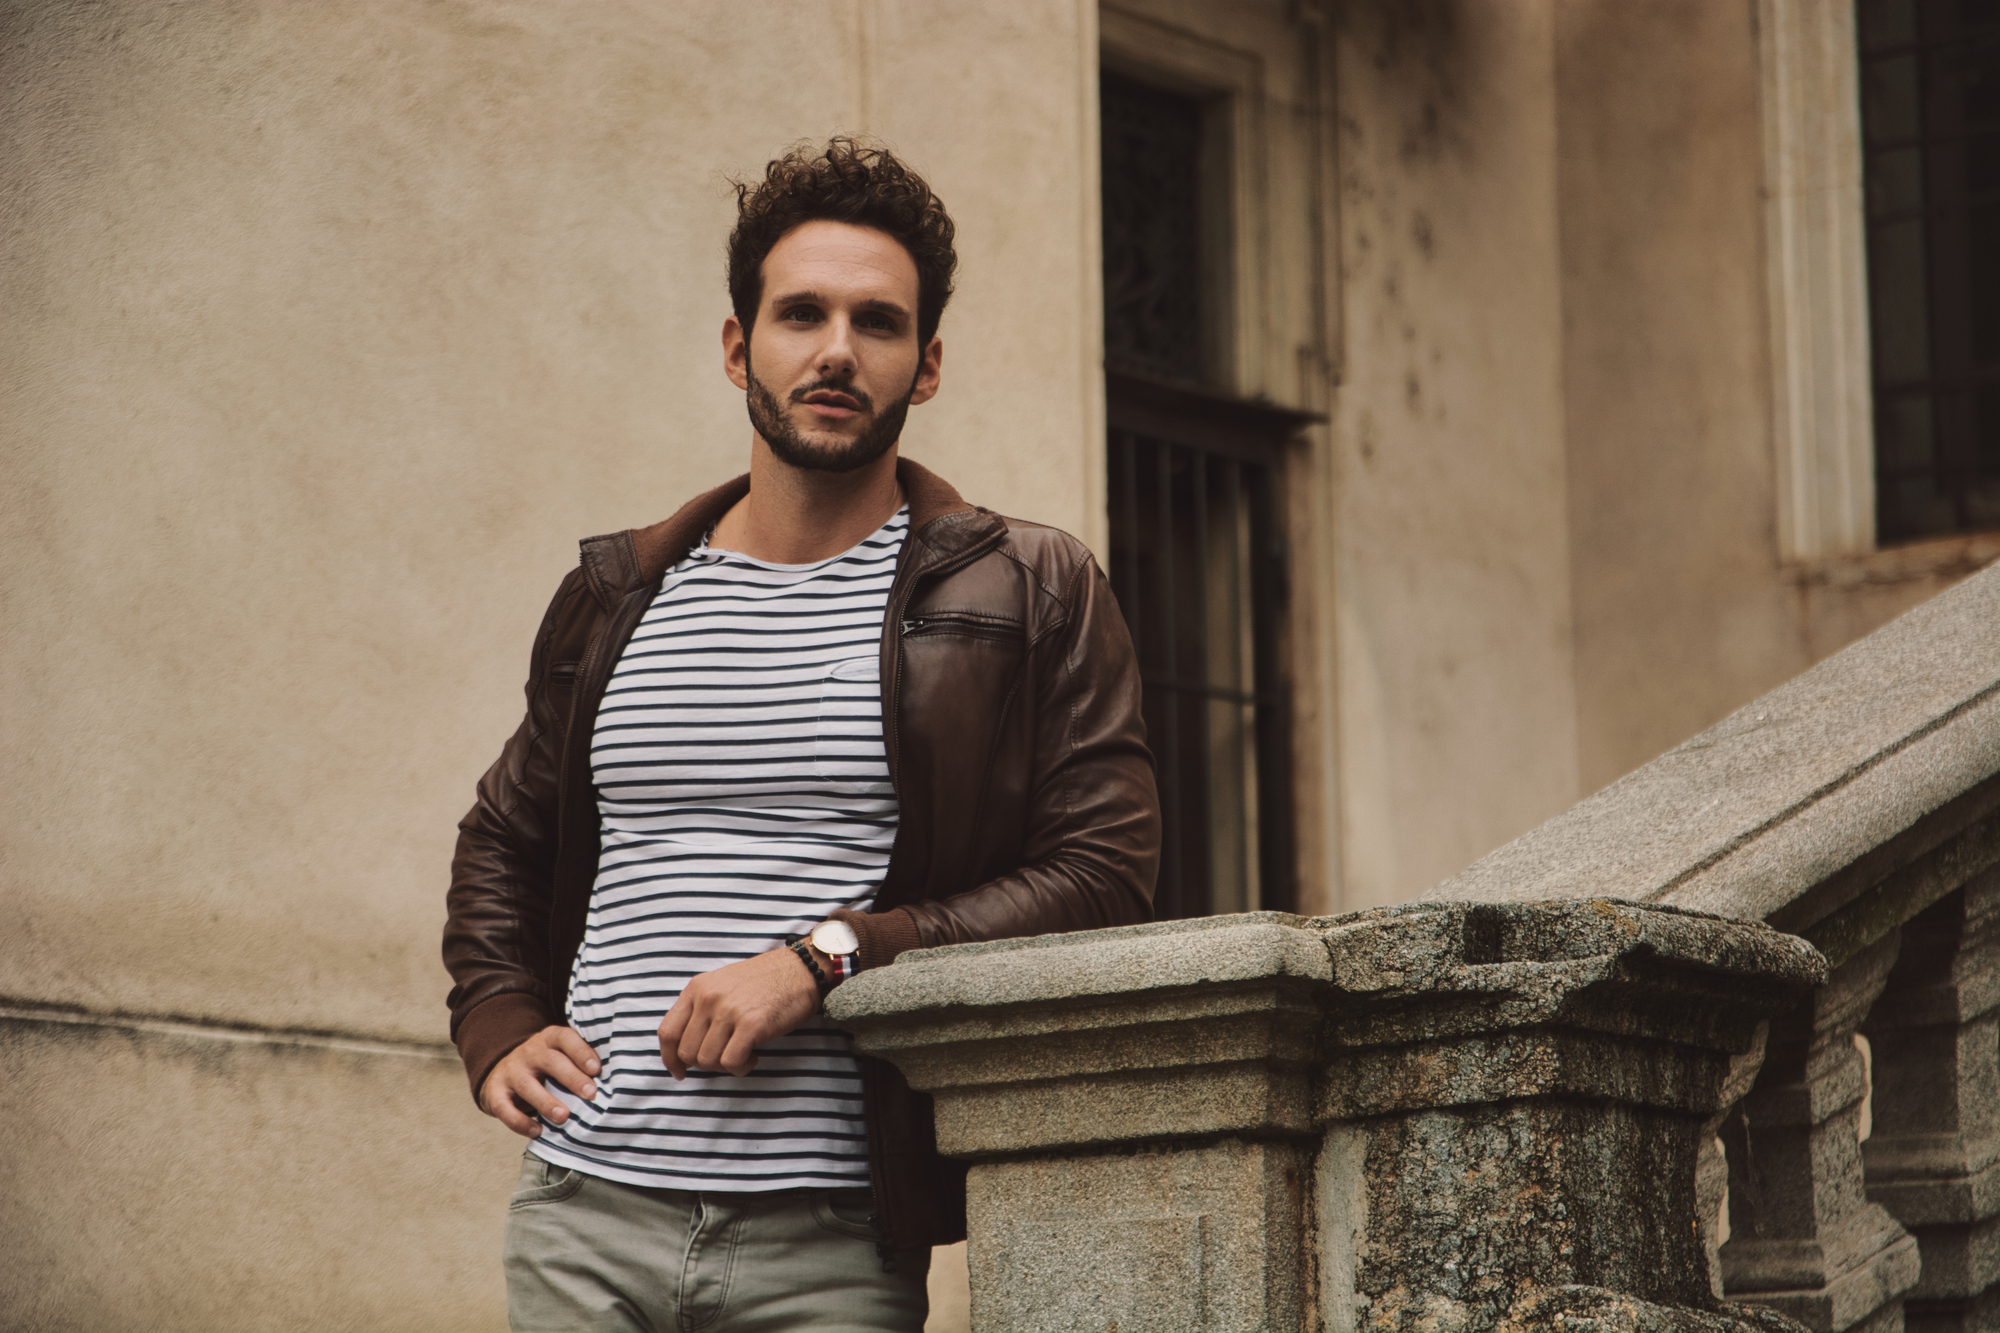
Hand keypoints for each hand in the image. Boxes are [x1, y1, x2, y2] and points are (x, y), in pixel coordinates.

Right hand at [479, 1025, 600, 1138]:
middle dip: (572, 1078)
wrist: (503, 1069)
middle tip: (591, 1095)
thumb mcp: (561, 1055)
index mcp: (550, 1039)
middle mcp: (529, 1052)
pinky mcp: (495, 1092)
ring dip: (546, 1102)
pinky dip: (520, 1122)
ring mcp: (511, 1071)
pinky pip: (505, 1108)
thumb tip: (616, 1082)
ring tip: (564, 1117)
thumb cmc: (546, 1066)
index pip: (566, 1039)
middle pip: (551, 1061)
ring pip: (527, 1085)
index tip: (598, 1070)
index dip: (582, 1052)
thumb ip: (581, 1063)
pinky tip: (538, 1131)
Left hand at [658, 945, 822, 1078]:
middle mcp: (708, 998)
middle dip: (705, 1064)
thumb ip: (700, 1009)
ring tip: (743, 1055)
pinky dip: (741, 1068)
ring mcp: (729, 1010)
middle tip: (725, 1058)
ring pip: (708, 1061)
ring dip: (725, 1067)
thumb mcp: (722, 984)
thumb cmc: (764, 981)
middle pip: (687, 1052)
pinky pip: (731, 1063)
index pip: (667, 1032)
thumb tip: (685, 1049)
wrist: (800, 970)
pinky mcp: (751, 1024)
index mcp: (697, 988)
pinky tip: (753, 1057)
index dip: (670, 1058)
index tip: (680, 1071)